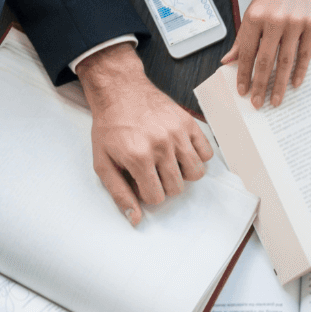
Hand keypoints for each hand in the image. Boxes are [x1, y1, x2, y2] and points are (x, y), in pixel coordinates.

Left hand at [77, 43, 213, 224]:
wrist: (120, 92)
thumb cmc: (110, 128)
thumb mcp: (103, 163)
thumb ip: (119, 193)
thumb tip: (135, 219)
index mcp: (138, 157)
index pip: (156, 197)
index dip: (147, 193)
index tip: (140, 181)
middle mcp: (161, 146)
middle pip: (177, 188)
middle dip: (163, 185)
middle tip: (152, 171)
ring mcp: (178, 133)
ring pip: (196, 173)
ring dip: (182, 174)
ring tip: (168, 163)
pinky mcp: (189, 123)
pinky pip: (207, 153)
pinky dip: (197, 157)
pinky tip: (181, 151)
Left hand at [221, 0, 310, 108]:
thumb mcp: (254, 10)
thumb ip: (243, 37)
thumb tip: (228, 61)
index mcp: (255, 16)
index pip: (246, 53)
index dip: (243, 74)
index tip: (242, 91)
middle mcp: (274, 20)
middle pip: (265, 61)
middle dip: (259, 85)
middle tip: (257, 103)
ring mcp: (295, 23)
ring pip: (285, 61)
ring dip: (279, 85)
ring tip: (275, 101)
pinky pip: (305, 54)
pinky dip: (300, 71)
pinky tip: (295, 84)